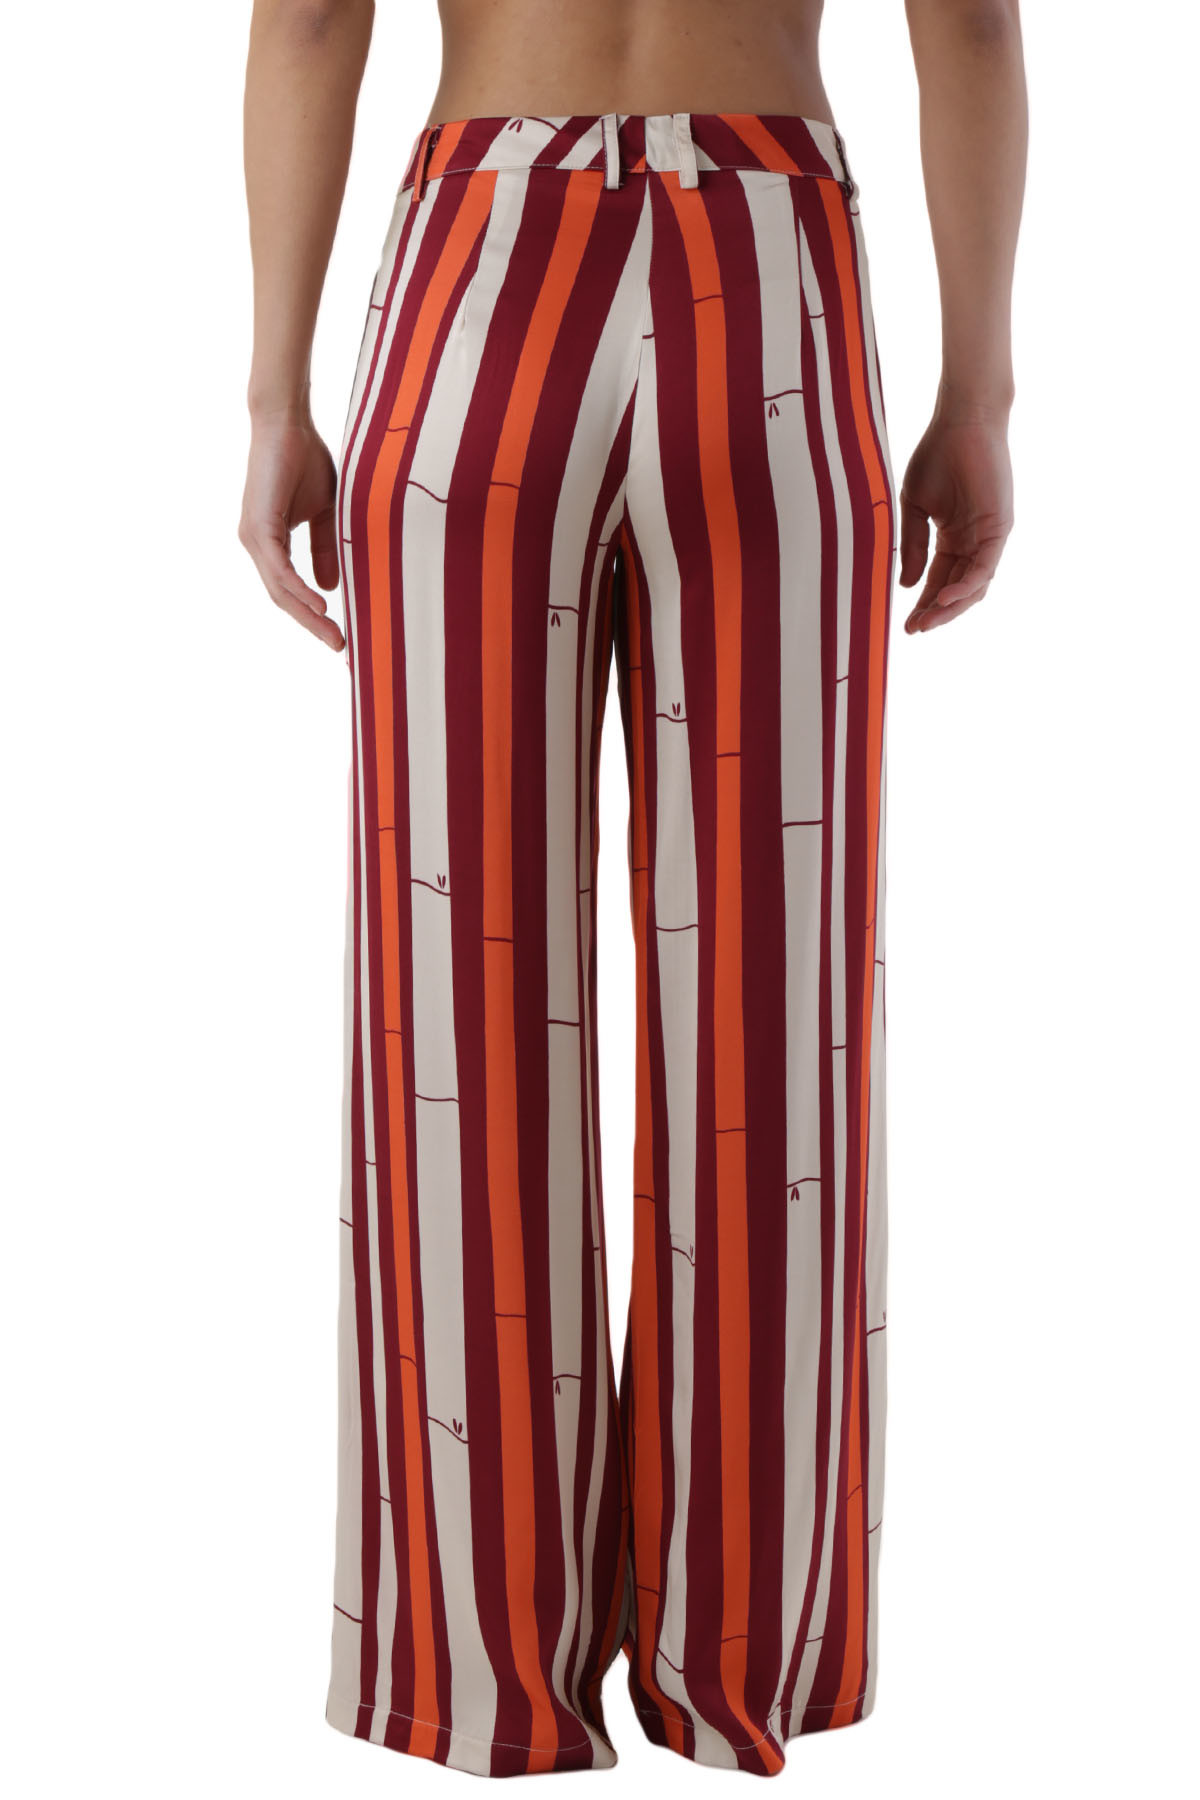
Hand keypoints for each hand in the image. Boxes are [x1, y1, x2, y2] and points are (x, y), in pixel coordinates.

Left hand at [238, 413, 345, 651]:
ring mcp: (254, 538)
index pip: (290, 591)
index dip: (312, 616)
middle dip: (312, 625)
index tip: (339, 636)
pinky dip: (299, 591)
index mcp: (269, 544)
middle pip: (283, 599)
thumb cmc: (304, 460)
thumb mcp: (324, 513)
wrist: (287, 423)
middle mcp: (256, 545)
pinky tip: (320, 607)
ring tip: (333, 635)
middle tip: (340, 647)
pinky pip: (280, 571)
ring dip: (308, 616)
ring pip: (280, 590)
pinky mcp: (259, 528)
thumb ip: (325, 549)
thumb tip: (330, 589)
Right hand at [898, 394, 1013, 633]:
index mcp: (954, 537)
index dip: (923, 604)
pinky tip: (944, 598)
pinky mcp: (1000, 527)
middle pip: (958, 590)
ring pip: (974, 585)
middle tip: (914, 630)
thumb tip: (908, 584)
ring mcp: (990, 536)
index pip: (939, 581)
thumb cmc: (938, 454)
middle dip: (936, 613)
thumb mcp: (915, 508)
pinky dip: (966, 585)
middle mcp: (975, 542)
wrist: (962, 420)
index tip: (905, 626)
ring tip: (927, 621)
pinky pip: (984, 567)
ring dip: (951, 607)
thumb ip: (914, 546)